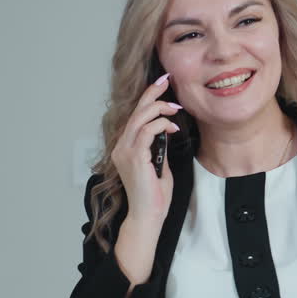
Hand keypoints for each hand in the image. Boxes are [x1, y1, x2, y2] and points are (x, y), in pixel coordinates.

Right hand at [110, 72, 181, 225]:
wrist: (148, 216)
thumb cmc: (154, 196)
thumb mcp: (158, 165)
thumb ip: (158, 148)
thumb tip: (164, 131)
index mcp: (125, 148)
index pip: (135, 117)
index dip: (147, 99)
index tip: (161, 86)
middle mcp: (121, 147)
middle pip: (135, 112)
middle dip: (152, 94)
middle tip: (166, 81)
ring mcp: (125, 152)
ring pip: (140, 118)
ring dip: (159, 109)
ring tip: (175, 108)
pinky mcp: (134, 157)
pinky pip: (146, 132)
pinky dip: (160, 125)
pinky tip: (172, 127)